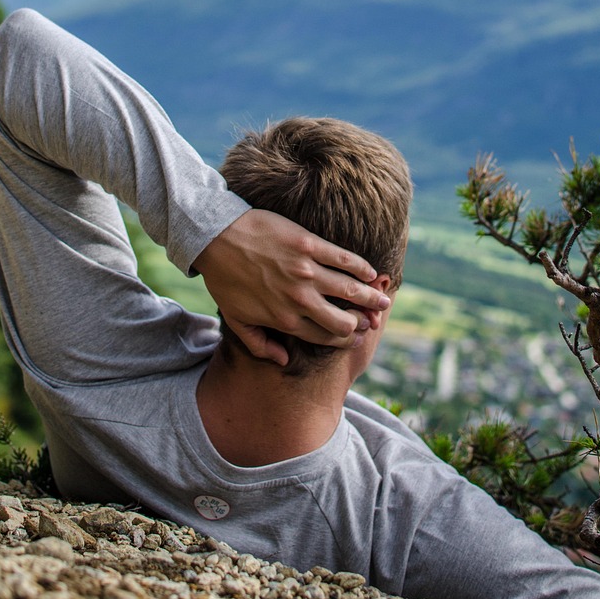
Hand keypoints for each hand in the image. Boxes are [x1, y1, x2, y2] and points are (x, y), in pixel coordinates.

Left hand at [194, 208, 391, 365]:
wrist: (216, 238)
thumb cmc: (224, 279)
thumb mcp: (236, 320)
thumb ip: (260, 345)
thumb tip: (284, 360)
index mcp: (285, 320)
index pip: (326, 337)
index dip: (346, 339)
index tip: (357, 336)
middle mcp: (300, 299)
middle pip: (344, 319)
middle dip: (363, 322)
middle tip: (373, 318)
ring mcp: (306, 271)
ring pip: (350, 290)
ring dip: (371, 296)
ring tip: (383, 298)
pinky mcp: (309, 245)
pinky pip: (344, 259)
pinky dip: (361, 267)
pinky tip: (370, 271)